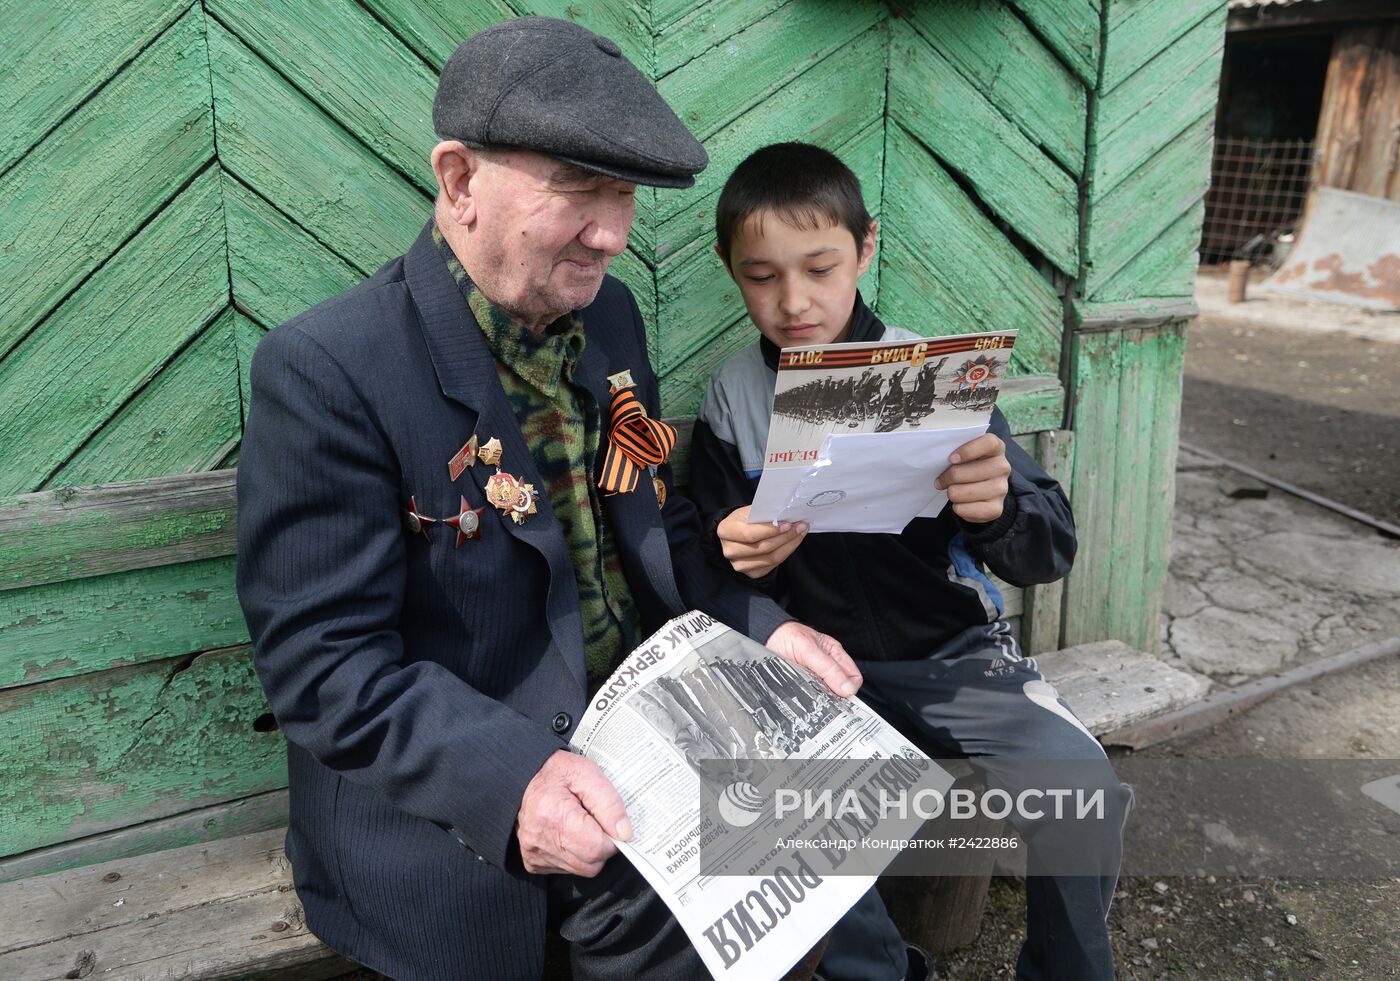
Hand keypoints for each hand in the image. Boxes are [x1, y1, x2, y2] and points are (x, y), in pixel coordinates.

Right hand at [516, 750, 631, 876]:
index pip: (598, 847)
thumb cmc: (557, 773)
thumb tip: (624, 834)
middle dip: (601, 844)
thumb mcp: (587, 774)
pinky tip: (568, 833)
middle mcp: (540, 841)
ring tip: (579, 824)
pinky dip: (574, 854)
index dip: (611, 836)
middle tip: (594, 820)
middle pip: (591, 864)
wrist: (524, 778)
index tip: (607, 819)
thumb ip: (610, 803)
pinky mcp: (533, 863)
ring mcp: (535, 855)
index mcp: (554, 816)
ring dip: (588, 850)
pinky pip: (567, 869)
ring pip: (581, 869)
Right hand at [717, 506, 806, 577]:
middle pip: (762, 548)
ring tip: (800, 532)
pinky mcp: (750, 573)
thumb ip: (763, 512)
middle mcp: (729, 550)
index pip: (749, 534)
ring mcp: (738, 565)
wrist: (736, 536)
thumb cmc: (744, 520)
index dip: (770, 530)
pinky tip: (793, 542)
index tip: (788, 524)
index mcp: (725, 530)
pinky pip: (773, 565)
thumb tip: (785, 513)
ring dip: (789, 545)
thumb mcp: (748, 511)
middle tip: (800, 526)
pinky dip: (786, 553)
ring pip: (770, 558)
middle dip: (785, 537)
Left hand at [766, 620, 861, 697]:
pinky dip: (809, 700)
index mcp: (835, 655)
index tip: (840, 696)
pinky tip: (803, 697)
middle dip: (835, 696)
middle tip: (824, 698)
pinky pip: (812, 697)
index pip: (853, 677)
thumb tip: (846, 688)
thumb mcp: (808, 649)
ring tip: (810, 696)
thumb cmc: (786, 636)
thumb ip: (828, 668)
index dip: (849, 689)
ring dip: (821, 699)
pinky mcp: (803, 685)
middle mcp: (827, 667)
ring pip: (827, 695)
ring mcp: (815, 677)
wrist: (765, 637)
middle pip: (841, 689)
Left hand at [935, 433, 1010, 522]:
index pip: (989, 443)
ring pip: (963, 492)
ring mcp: (1001, 489)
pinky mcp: (996, 508)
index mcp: (996, 448)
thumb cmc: (968, 467)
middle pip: (968, 472)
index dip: (968, 450)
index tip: (951, 458)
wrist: (982, 492)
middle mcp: (1003, 467)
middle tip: (941, 480)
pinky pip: (965, 509)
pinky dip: (957, 507)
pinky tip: (960, 503)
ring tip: (952, 490)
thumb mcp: (965, 454)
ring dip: (951, 493)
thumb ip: (956, 451)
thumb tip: (937, 460)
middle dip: (948, 477)